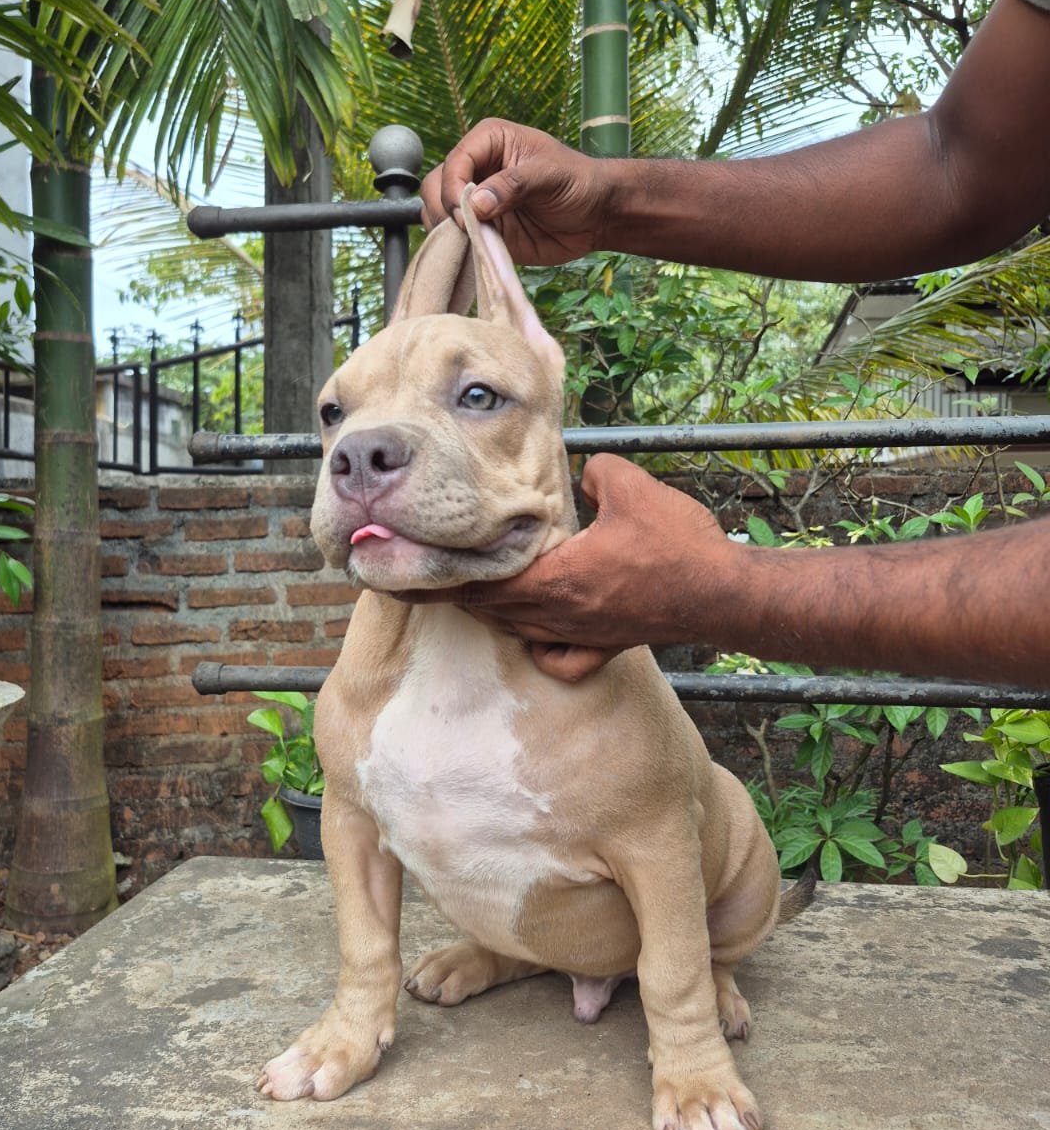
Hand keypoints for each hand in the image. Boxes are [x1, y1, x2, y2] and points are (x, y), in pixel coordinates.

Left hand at [394, 455, 742, 681]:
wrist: (723, 593)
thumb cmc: (677, 543)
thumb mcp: (629, 487)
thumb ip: (593, 472)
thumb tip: (581, 473)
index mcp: (557, 578)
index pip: (481, 583)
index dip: (440, 579)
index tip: (406, 577)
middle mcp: (560, 614)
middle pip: (491, 610)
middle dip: (454, 595)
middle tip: (419, 582)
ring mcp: (582, 636)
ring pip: (518, 630)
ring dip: (490, 614)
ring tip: (466, 595)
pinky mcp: (606, 647)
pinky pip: (557, 657)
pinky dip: (536, 647)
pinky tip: (534, 633)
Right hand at [420, 118, 614, 265]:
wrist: (596, 216)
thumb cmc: (579, 182)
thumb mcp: (550, 176)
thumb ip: (513, 186)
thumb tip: (476, 203)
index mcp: (489, 142)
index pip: (455, 162)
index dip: (454, 189)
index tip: (466, 214)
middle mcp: (476, 169)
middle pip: (436, 186)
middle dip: (443, 209)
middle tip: (466, 230)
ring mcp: (476, 201)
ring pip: (438, 213)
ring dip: (445, 230)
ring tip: (469, 241)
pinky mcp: (481, 229)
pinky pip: (455, 238)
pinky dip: (456, 247)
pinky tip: (472, 251)